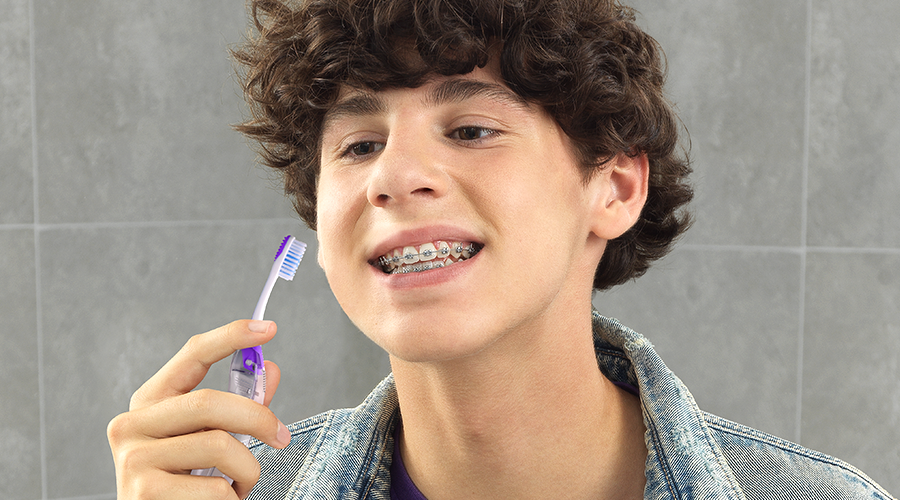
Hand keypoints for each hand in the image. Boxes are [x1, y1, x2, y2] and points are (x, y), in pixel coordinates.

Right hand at [107, 320, 290, 499]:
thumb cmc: (186, 483)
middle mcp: (131, 425)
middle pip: (209, 402)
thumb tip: (272, 369)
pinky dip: (233, 498)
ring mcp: (133, 460)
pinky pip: (216, 489)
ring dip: (248, 470)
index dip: (230, 337)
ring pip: (220, 447)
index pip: (191, 355)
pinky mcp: (143, 494)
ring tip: (239, 485)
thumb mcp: (209, 439)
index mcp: (149, 402)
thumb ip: (239, 408)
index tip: (268, 328)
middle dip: (257, 418)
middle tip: (282, 436)